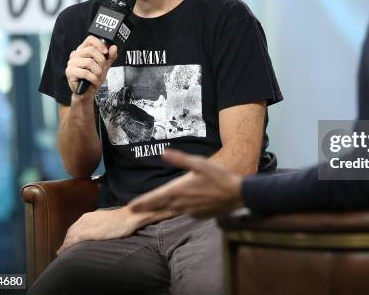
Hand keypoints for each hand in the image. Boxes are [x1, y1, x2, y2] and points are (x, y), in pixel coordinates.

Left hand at [57, 207, 139, 254]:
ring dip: (65, 245)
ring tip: (62, 253)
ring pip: (70, 236)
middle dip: (66, 241)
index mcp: (89, 216)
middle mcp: (85, 219)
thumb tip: (96, 232)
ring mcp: (86, 225)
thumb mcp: (106, 220)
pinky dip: (67, 246)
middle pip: (70, 232)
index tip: (67, 243)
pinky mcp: (89, 233)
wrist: (128, 217)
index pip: (75, 227)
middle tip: (62, 250)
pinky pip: (74, 240)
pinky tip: (65, 252)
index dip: (70, 236)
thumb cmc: (122, 220)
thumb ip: (98, 225)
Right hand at [65, 35, 117, 96]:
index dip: (99, 44)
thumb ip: (110, 56)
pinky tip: (94, 81)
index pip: (90, 39)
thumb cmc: (95, 77)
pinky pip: (85, 73)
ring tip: (97, 76)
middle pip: (91, 50)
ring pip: (89, 62)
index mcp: (83, 50)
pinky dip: (93, 79)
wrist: (88, 91)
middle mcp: (76, 54)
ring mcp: (71, 63)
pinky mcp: (69, 72)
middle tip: (102, 69)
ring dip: (97, 71)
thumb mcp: (105, 65)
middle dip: (101, 61)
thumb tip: (113, 47)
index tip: (106, 52)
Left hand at [128, 150, 244, 218]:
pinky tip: (184, 205)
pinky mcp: (200, 215)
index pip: (156, 198)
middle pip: (161, 207)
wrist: (238, 194)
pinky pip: (186, 212)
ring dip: (162, 209)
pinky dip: (181, 209)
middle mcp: (183, 203)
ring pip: (172, 210)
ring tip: (154, 208)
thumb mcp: (200, 163)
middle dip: (147, 207)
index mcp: (180, 190)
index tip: (131, 206)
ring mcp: (192, 211)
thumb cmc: (219, 176)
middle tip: (135, 210)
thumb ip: (180, 159)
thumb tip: (163, 153)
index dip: (142, 202)